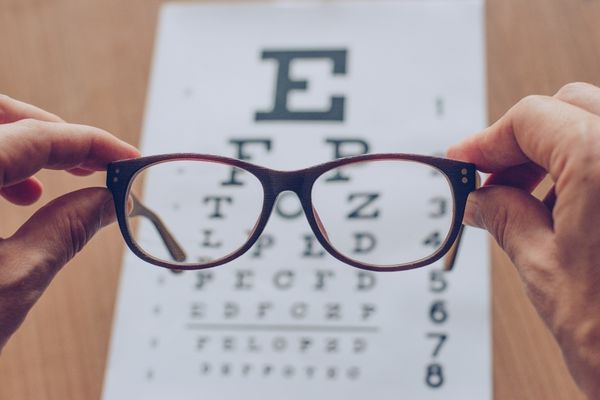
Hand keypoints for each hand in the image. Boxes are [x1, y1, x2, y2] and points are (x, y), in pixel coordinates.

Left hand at [0, 95, 138, 351]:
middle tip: (90, 164)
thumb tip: (107, 202)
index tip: (127, 159)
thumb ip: (66, 231)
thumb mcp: (10, 285)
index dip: (93, 144)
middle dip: (49, 129)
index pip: (38, 137)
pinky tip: (10, 196)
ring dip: (20, 146)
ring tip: (48, 186)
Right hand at [448, 82, 599, 398]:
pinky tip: (570, 210)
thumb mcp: (546, 271)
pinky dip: (589, 170)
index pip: (530, 118)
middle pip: (568, 108)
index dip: (486, 141)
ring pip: (598, 127)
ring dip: (556, 154)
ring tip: (528, 202)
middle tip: (492, 182)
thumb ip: (505, 218)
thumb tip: (480, 199)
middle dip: (522, 142)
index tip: (464, 160)